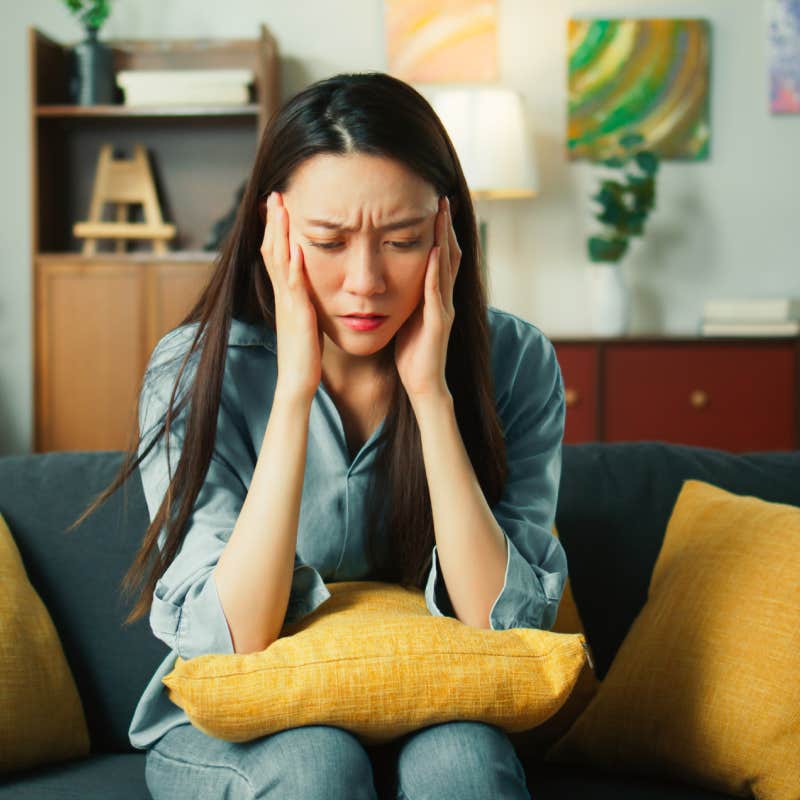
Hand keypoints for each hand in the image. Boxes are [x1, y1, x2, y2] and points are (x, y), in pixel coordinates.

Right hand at [260, 191, 322, 401]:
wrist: (297, 381)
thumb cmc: (304, 355)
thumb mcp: (304, 321)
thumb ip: (304, 303)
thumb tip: (307, 291)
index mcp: (285, 296)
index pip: (276, 256)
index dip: (275, 231)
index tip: (277, 207)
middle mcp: (282, 296)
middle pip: (272, 251)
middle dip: (273, 223)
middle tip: (274, 195)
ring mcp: (288, 304)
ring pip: (280, 262)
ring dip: (280, 234)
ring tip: (280, 209)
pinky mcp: (298, 316)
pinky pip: (295, 287)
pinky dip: (295, 266)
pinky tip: (298, 247)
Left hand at [394, 196, 461, 400]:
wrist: (423, 386)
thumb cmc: (413, 356)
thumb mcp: (408, 319)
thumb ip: (407, 298)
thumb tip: (393, 279)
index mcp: (435, 297)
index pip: (440, 257)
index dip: (439, 231)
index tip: (432, 206)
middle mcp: (444, 299)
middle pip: (448, 254)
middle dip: (445, 226)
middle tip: (441, 198)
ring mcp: (443, 309)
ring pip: (446, 267)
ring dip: (444, 239)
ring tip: (440, 213)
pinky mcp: (437, 323)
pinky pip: (436, 292)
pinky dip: (435, 271)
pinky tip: (432, 251)